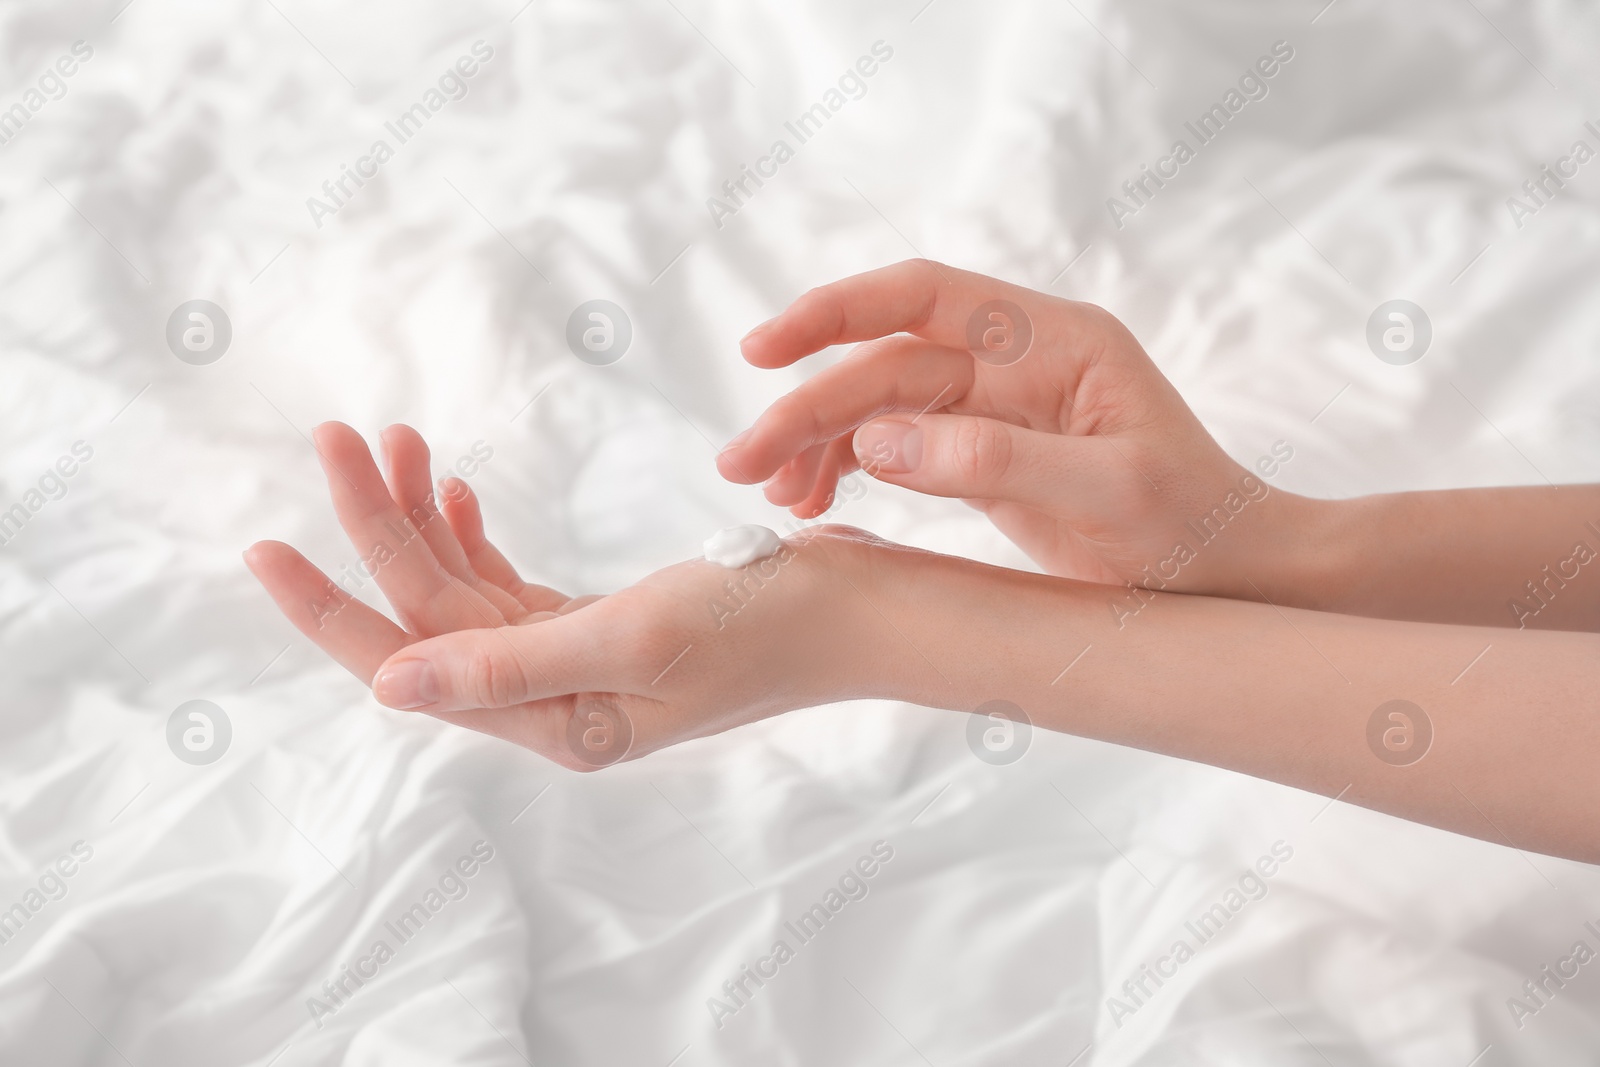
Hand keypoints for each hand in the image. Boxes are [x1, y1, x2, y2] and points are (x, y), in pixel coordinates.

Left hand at [245, 423, 888, 767]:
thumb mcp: (635, 640)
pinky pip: (510, 581)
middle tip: (337, 436)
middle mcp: (555, 700)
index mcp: (555, 721)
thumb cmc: (768, 626)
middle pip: (433, 612)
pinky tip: (454, 490)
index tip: (262, 545)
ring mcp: (578, 660)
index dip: (333, 608)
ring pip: (468, 589)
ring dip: (426, 517)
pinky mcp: (604, 622)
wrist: (865, 613)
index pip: (414, 662)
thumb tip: (382, 685)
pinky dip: (476, 532)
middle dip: (379, 528)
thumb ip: (507, 664)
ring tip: (396, 438)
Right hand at [717, 260, 1312, 599]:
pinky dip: (854, 472)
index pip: (924, 297)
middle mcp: (1019, 360)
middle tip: (741, 465)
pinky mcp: (987, 453)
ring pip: (883, 405)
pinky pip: (901, 447)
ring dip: (821, 445)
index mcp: (1054, 341)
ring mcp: (1000, 406)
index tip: (764, 351)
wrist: (1236, 577)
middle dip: (808, 407)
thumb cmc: (1193, 530)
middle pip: (886, 361)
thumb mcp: (1109, 494)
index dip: (836, 311)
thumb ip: (997, 462)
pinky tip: (820, 507)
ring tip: (775, 499)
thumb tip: (879, 442)